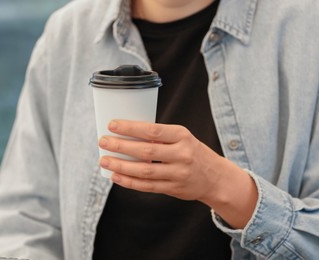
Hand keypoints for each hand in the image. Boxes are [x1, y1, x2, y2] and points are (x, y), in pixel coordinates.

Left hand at [99, 120, 226, 200]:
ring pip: (144, 171)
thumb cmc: (194, 152)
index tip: (112, 125)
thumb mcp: (184, 138)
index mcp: (183, 136)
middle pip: (145, 151)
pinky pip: (147, 186)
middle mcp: (182, 155)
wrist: (216, 178)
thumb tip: (128, 135)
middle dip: (120, 146)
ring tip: (104, 161)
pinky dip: (129, 182)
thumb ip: (161, 137)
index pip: (153, 130)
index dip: (130, 128)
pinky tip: (116, 176)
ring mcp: (178, 174)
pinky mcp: (173, 189)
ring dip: (121, 166)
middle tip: (103, 142)